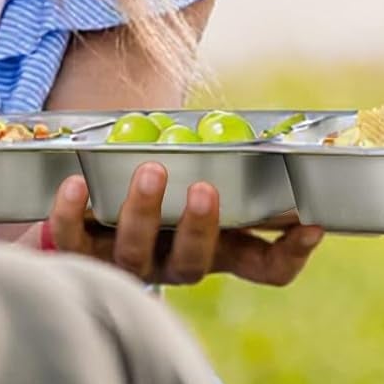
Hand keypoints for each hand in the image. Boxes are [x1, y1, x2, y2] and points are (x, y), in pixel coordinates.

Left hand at [46, 168, 323, 286]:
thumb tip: (242, 115)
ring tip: (149, 168)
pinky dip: (72, 213)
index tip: (310, 224)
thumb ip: (213, 150)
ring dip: (143, 211)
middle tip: (204, 187)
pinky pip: (74, 242)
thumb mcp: (192, 167)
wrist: (82, 205)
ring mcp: (125, 263)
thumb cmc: (154, 179)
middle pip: (193, 263)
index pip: (264, 268)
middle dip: (201, 228)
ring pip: (135, 255)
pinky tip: (77, 182)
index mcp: (211, 244)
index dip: (291, 255)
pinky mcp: (80, 253)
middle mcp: (172, 261)